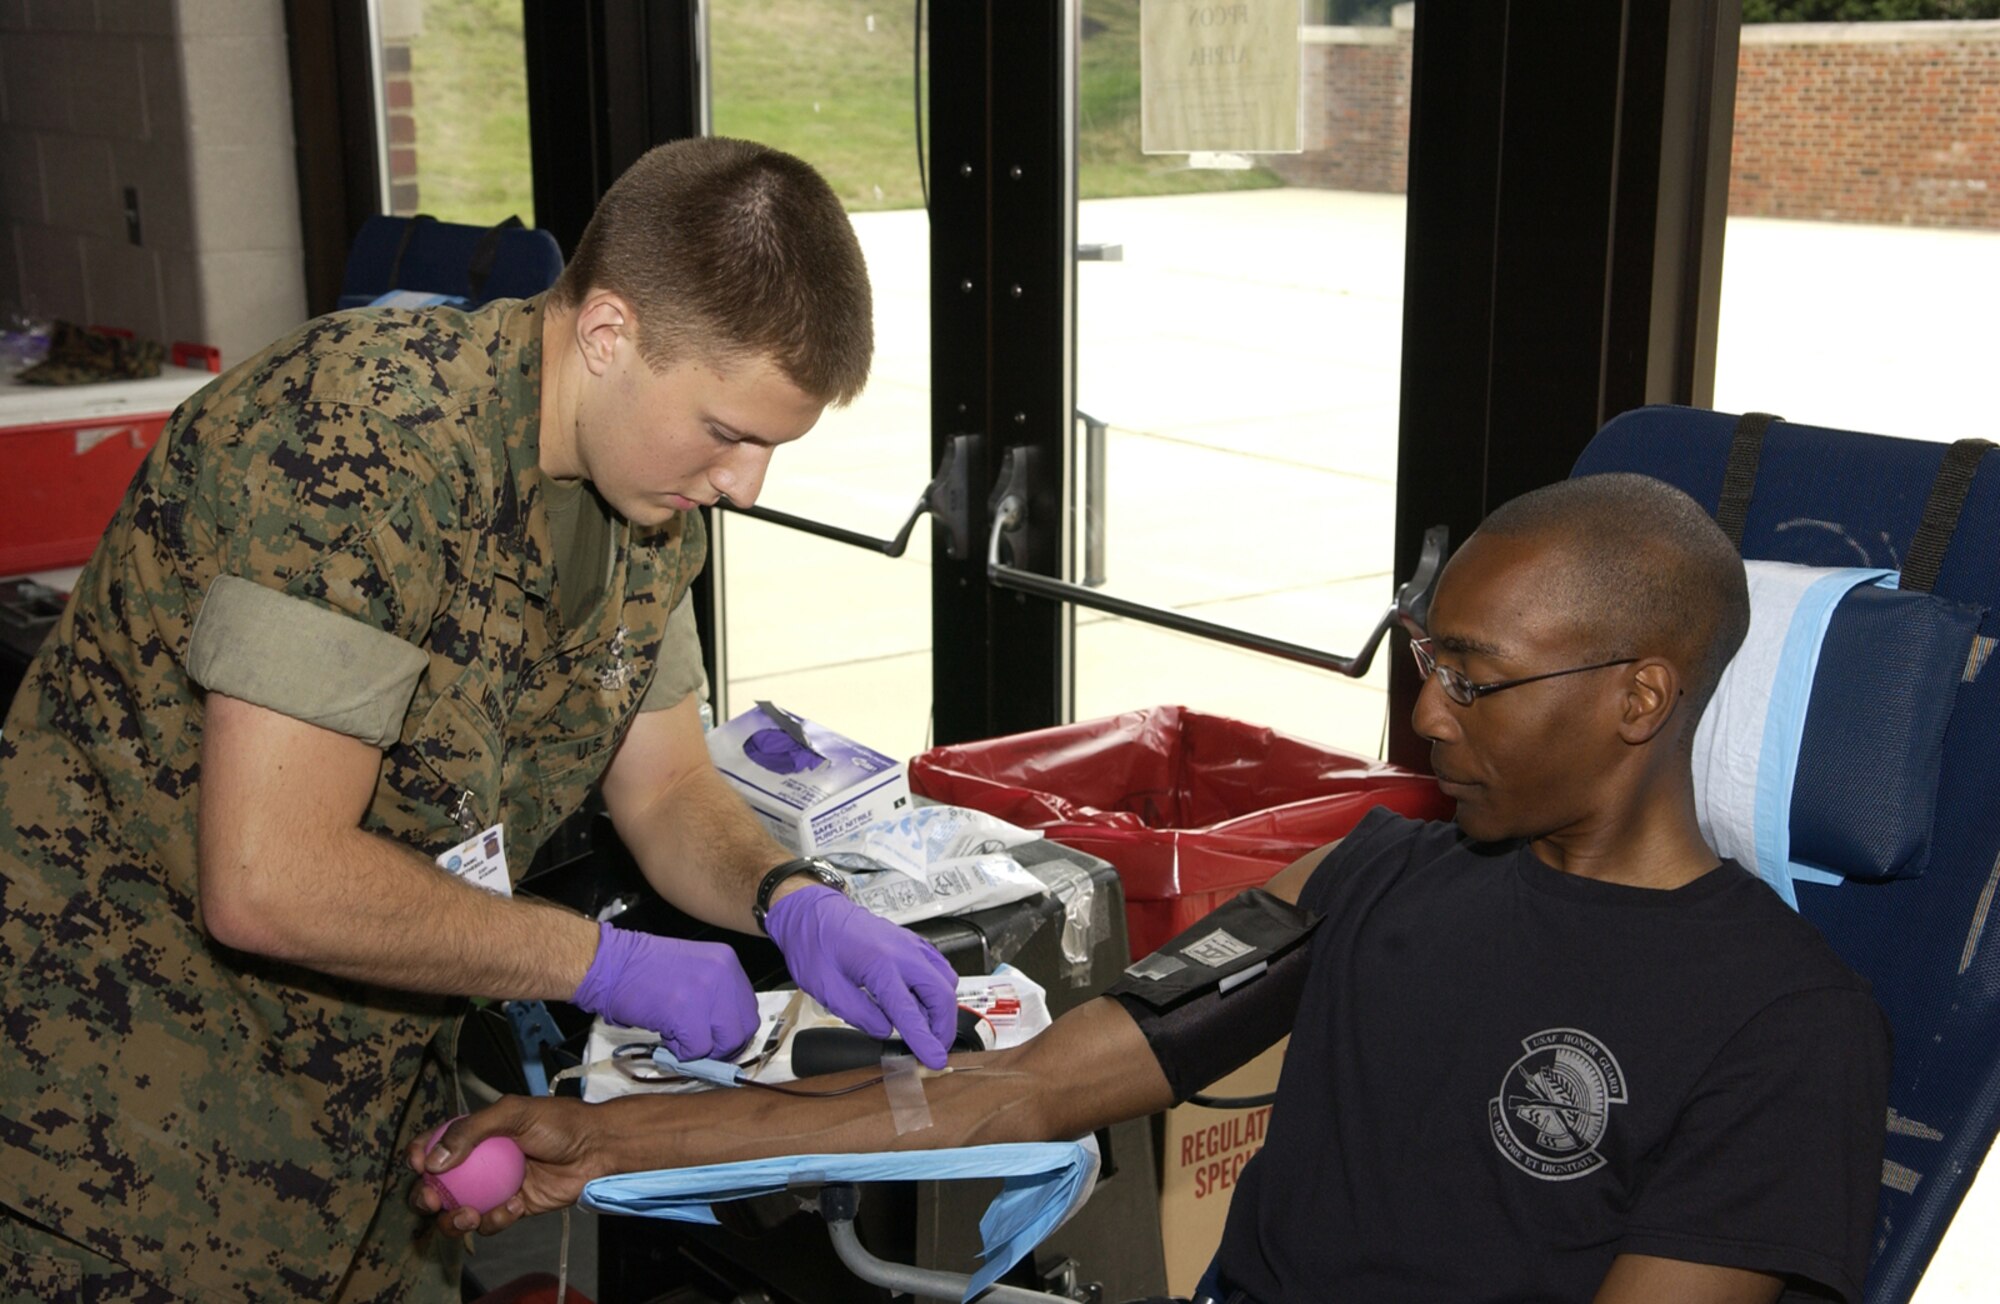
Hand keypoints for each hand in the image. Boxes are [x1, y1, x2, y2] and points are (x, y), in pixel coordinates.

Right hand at [407, 1096, 607, 1237]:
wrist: (596, 1147)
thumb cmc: (559, 1122)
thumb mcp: (514, 1113)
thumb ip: (472, 1131)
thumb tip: (433, 1160)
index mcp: (475, 1134)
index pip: (435, 1145)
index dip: (419, 1155)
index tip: (417, 1163)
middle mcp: (479, 1163)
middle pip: (436, 1185)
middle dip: (425, 1196)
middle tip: (433, 1198)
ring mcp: (493, 1188)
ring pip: (456, 1212)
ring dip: (454, 1219)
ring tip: (469, 1214)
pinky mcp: (512, 1209)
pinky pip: (490, 1223)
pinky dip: (497, 1219)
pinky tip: (517, 1205)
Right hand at [569, 922, 758, 1059]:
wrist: (611, 965)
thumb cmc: (645, 971)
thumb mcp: (694, 971)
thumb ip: (716, 996)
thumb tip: (727, 1034)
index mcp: (727, 962)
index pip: (748, 1009)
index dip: (732, 1029)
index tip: (715, 1037)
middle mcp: (723, 974)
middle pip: (744, 1028)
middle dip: (723, 1046)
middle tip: (699, 1046)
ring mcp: (706, 992)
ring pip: (726, 1042)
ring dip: (702, 1049)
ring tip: (677, 1035)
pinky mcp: (686, 1012)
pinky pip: (698, 1049)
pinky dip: (681, 1052)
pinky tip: (665, 1035)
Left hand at [763, 885, 959, 1067]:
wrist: (812, 911)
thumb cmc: (814, 945)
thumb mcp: (826, 988)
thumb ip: (859, 1014)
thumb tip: (885, 1031)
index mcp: (880, 965)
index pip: (910, 1012)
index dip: (925, 1040)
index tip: (935, 1061)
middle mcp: (903, 952)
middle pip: (941, 994)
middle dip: (944, 1026)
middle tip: (934, 1047)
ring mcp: (910, 944)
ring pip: (945, 979)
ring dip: (943, 1008)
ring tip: (926, 1027)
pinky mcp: (911, 942)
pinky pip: (938, 966)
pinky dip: (938, 988)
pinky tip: (922, 1002)